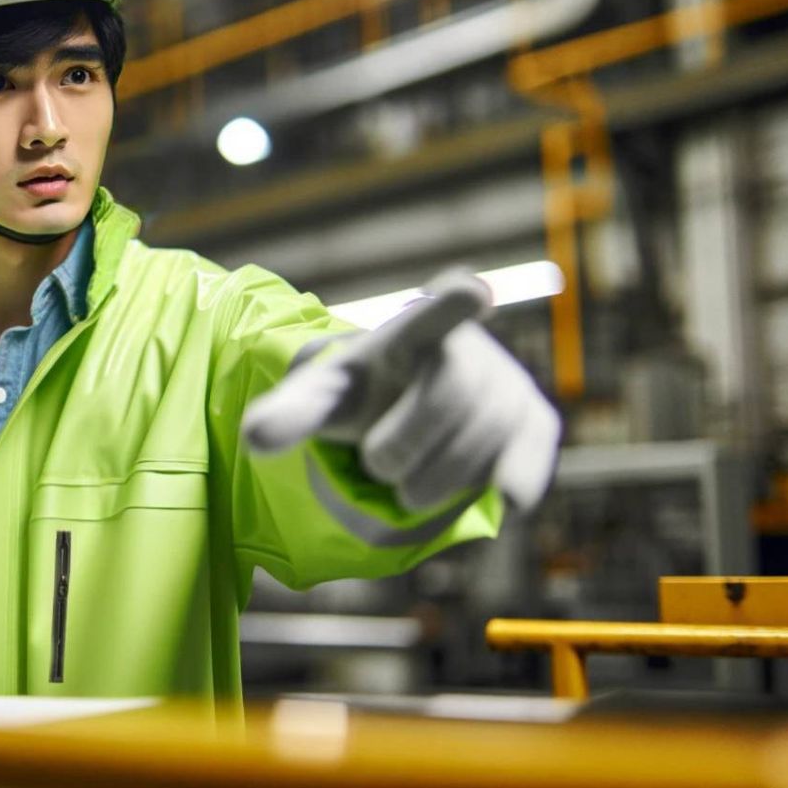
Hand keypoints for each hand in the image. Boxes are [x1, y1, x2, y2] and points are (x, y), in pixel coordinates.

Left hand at [241, 270, 559, 511]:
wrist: (406, 411)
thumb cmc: (363, 398)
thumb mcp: (323, 400)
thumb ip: (289, 414)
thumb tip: (253, 439)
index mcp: (410, 333)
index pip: (431, 315)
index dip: (453, 303)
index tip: (473, 290)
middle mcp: (469, 349)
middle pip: (449, 399)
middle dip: (402, 446)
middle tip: (377, 465)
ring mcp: (508, 384)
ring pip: (482, 443)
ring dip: (433, 481)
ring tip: (408, 482)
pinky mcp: (534, 423)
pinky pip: (528, 462)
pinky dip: (511, 484)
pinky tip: (500, 497)